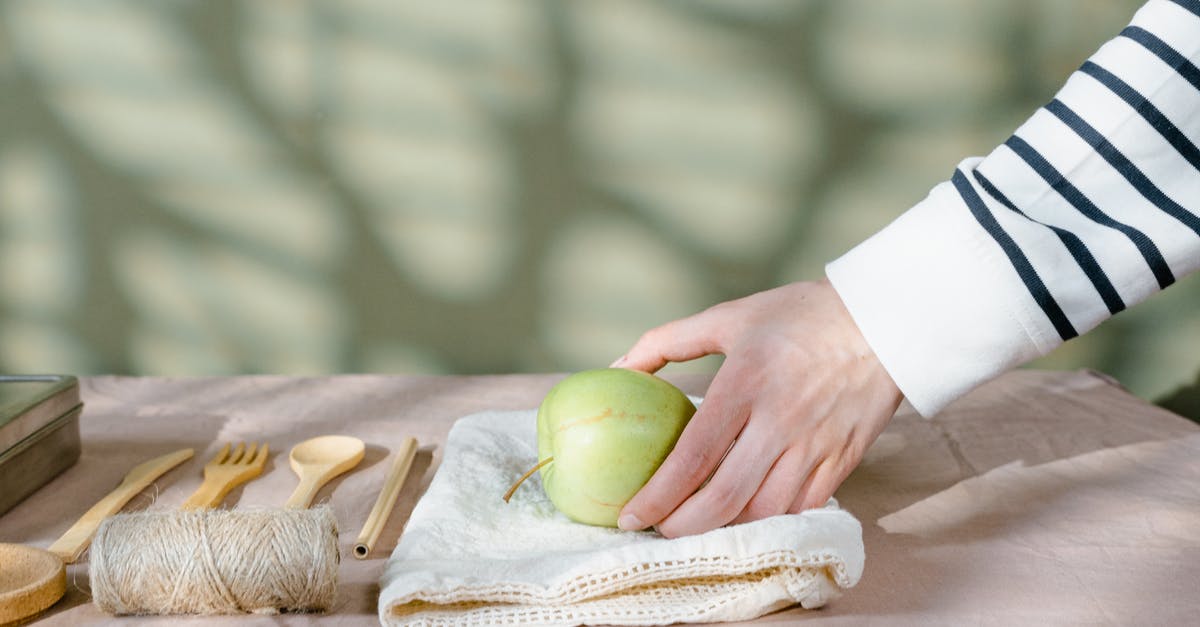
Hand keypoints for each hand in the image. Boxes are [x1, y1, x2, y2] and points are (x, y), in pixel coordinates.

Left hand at [613, 279, 901, 537]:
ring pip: (764, 512)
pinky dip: (769, 521)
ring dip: (725, 529)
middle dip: (684, 527)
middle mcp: (780, 420)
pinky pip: (801, 508)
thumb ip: (667, 341)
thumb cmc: (802, 315)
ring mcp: (815, 445)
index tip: (630, 516)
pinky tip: (745, 518)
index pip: (694, 457)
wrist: (885, 320)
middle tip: (659, 531)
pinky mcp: (842, 460)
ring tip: (697, 527)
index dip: (658, 496)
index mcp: (746, 383)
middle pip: (725, 498)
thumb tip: (619, 369)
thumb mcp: (730, 316)